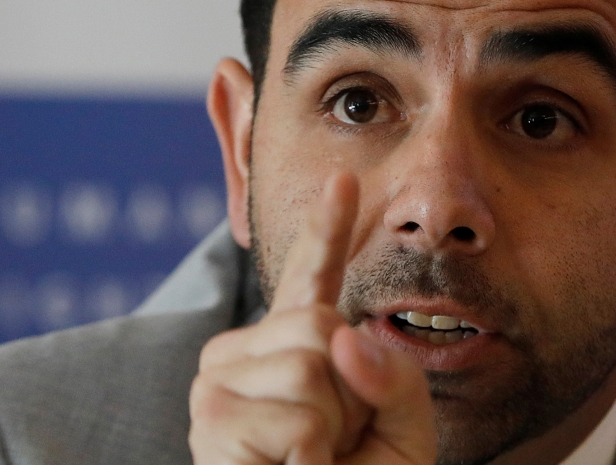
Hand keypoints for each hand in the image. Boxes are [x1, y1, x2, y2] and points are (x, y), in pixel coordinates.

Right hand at [189, 174, 436, 464]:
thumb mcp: (403, 430)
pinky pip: (298, 413)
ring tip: (311, 458)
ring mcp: (219, 382)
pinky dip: (312, 453)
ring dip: (332, 426)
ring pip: (311, 362)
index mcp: (297, 346)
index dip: (330, 227)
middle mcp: (247, 352)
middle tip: (331, 440)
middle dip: (349, 392)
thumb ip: (393, 377)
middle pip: (321, 321)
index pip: (313, 276)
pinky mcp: (213, 419)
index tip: (344, 178)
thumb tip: (343, 339)